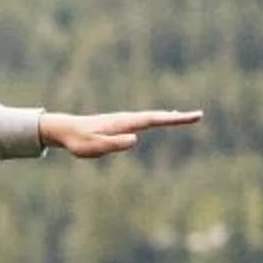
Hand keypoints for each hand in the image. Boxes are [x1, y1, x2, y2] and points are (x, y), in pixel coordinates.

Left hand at [38, 109, 203, 158]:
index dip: (174, 119)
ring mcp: (124, 120)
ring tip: (185, 117)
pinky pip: (143, 120)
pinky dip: (157, 118)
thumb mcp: (94, 147)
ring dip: (169, 116)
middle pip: (157, 116)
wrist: (64, 129)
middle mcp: (127, 119)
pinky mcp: (120, 124)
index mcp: (124, 123)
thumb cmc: (78, 141)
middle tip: (198, 116)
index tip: (192, 117)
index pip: (154, 120)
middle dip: (177, 117)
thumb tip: (136, 139)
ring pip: (151, 117)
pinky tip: (160, 119)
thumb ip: (113, 144)